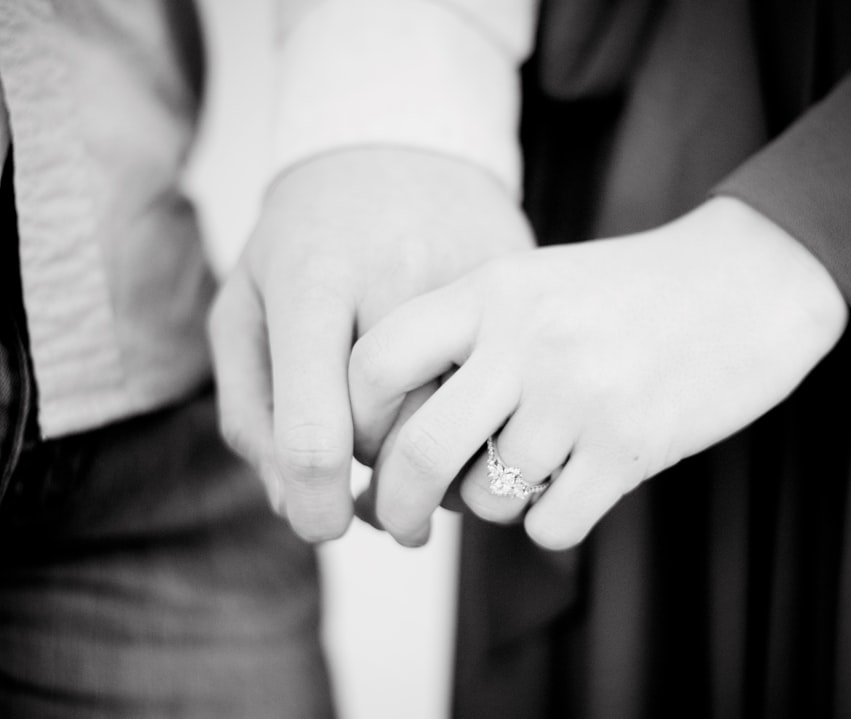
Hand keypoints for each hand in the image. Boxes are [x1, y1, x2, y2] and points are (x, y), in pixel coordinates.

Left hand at [208, 148, 533, 540]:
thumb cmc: (311, 236)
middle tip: (373, 475)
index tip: (324, 525)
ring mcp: (476, 278)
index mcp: (317, 278)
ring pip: (465, 427)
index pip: (315, 429)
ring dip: (443, 468)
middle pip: (396, 440)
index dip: (315, 503)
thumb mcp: (249, 303)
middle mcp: (402, 277)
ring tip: (424, 450)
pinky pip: (514, 396)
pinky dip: (492, 433)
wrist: (406, 145)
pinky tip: (475, 423)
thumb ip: (252, 408)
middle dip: (381, 483)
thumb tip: (294, 502)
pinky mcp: (524, 284)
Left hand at [348, 197, 847, 548]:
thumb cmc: (630, 292)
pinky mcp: (631, 447)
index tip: (374, 450)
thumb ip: (466, 339)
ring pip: (484, 500)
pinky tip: (573, 488)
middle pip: (416, 452)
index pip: (375, 364)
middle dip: (393, 509)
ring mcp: (580, 395)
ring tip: (524, 476)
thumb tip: (393, 441)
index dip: (359, 422)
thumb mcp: (537, 283)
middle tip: (400, 525)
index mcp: (492, 290)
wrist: (751, 280)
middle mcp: (526, 341)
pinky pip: (549, 525)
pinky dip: (549, 521)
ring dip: (489, 507)